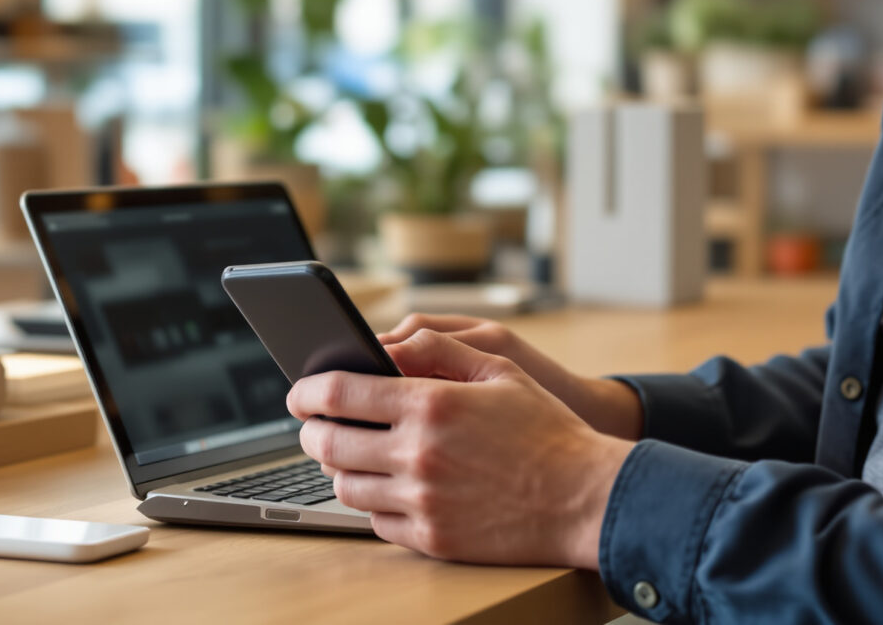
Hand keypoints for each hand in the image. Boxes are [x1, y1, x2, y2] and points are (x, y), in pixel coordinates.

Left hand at [288, 329, 634, 567]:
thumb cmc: (546, 428)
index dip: (307, 391)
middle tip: (316, 425)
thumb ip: (438, 348)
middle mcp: (418, 455)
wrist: (585, 497)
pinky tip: (384, 488)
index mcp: (430, 405)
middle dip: (313, 431)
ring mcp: (422, 502)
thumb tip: (386, 343)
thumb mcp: (499, 367)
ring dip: (338, 468)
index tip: (298, 392)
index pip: (339, 394)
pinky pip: (376, 523)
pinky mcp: (432, 540)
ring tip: (350, 456)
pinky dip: (371, 504)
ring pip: (346, 486)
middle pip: (329, 444)